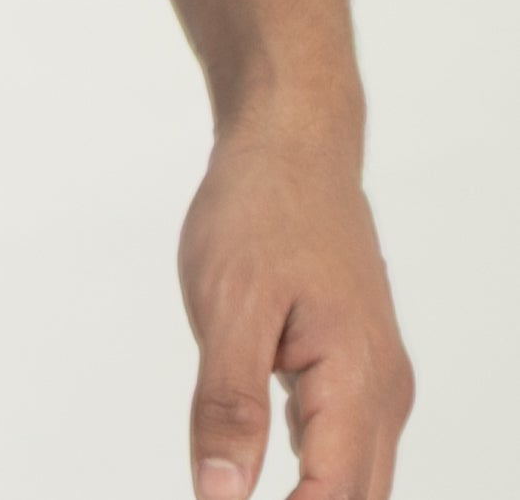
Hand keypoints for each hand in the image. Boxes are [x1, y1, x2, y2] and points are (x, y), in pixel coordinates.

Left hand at [178, 119, 412, 497]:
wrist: (294, 140)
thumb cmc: (261, 208)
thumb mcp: (228, 304)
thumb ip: (227, 406)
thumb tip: (220, 497)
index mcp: (357, 382)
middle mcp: (383, 393)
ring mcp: (376, 382)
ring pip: (355, 481)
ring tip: (234, 493)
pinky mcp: (356, 369)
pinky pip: (344, 447)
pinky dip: (312, 477)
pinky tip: (263, 476)